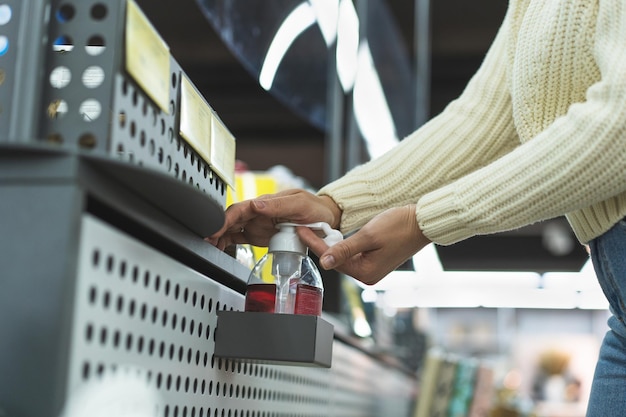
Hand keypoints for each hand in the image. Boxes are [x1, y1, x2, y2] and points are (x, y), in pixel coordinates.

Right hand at [207, 188, 341, 249]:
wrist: (326, 219)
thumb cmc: (315, 208)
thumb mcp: (300, 205)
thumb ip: (278, 205)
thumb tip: (255, 205)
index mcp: (266, 203)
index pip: (239, 209)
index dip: (225, 218)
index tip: (216, 228)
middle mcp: (258, 212)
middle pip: (231, 219)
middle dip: (217, 229)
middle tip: (207, 240)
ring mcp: (257, 224)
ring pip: (232, 228)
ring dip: (220, 236)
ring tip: (210, 247)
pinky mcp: (259, 234)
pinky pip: (239, 237)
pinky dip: (227, 242)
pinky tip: (219, 248)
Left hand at [297, 205, 430, 284]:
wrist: (422, 223)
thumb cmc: (399, 227)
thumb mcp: (368, 236)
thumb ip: (345, 249)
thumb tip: (324, 262)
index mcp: (366, 272)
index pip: (333, 258)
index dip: (315, 243)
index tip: (301, 230)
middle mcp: (368, 275)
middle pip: (337, 260)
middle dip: (321, 244)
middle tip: (304, 228)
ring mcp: (372, 269)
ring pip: (344, 257)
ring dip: (331, 244)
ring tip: (314, 231)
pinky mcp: (375, 261)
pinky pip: (354, 255)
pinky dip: (343, 245)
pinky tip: (333, 236)